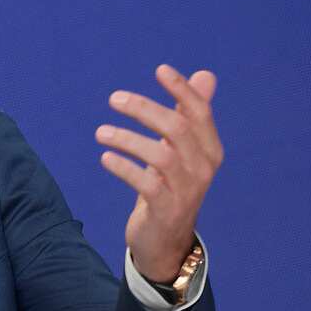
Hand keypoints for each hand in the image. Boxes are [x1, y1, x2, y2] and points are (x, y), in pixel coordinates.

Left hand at [96, 65, 223, 282]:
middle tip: (114, 98)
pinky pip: (145, 184)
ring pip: (160, 155)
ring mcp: (187, 191)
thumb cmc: (172, 185)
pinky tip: (106, 158)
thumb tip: (205, 74)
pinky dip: (123, 168)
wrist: (167, 240)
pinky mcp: (166, 210)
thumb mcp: (183, 149)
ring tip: (101, 132)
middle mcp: (203, 168)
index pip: (200, 113)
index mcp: (210, 149)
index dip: (182, 90)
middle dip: (144, 108)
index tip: (160, 70)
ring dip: (127, 138)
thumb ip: (191, 114)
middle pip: (177, 128)